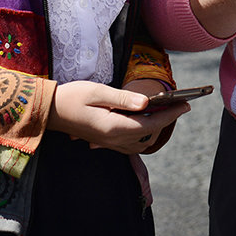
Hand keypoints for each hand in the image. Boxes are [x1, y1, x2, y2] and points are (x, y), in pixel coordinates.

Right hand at [47, 80, 188, 153]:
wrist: (49, 111)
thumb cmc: (72, 96)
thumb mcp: (98, 91)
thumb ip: (124, 98)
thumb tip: (147, 102)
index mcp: (113, 127)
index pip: (150, 123)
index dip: (170, 115)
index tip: (186, 105)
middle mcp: (113, 139)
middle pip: (149, 134)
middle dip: (167, 120)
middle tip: (180, 104)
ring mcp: (108, 143)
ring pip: (141, 142)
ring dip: (155, 128)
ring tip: (166, 111)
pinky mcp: (104, 142)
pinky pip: (130, 144)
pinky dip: (143, 134)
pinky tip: (145, 120)